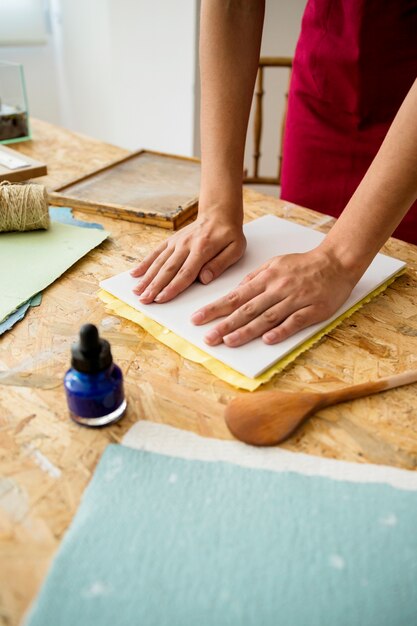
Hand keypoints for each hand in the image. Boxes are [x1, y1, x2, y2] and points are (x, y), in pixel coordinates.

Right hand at [131, 213, 245, 302]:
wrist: (219, 213)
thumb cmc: (229, 234)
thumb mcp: (235, 249)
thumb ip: (220, 264)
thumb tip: (204, 279)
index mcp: (202, 249)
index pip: (185, 272)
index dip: (172, 287)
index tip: (161, 298)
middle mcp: (186, 245)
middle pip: (168, 269)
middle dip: (155, 286)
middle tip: (144, 300)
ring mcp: (176, 242)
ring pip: (159, 262)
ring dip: (147, 278)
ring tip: (137, 292)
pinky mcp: (171, 240)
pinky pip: (156, 252)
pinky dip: (145, 263)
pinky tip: (135, 274)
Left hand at [191, 246, 358, 345]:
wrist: (336, 262)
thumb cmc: (303, 265)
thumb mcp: (275, 264)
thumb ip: (254, 278)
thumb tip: (236, 292)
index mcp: (267, 278)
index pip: (236, 296)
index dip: (215, 308)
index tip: (198, 318)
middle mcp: (278, 289)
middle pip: (247, 309)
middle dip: (225, 324)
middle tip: (208, 337)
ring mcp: (295, 300)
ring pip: (267, 317)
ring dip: (247, 330)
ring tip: (229, 341)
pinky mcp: (312, 310)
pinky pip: (294, 322)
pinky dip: (281, 331)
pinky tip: (267, 340)